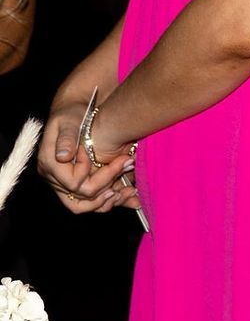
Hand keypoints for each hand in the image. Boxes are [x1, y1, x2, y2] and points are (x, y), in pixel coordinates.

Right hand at [37, 95, 136, 213]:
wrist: (73, 114)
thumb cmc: (71, 115)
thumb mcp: (68, 121)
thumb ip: (67, 138)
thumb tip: (63, 156)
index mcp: (50, 164)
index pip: (74, 184)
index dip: (96, 175)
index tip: (109, 158)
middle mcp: (54, 178)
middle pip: (80, 200)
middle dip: (105, 190)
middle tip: (126, 180)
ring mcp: (63, 184)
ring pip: (84, 206)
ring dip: (108, 202)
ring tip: (129, 192)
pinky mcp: (75, 185)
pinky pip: (90, 201)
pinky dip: (108, 200)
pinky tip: (127, 193)